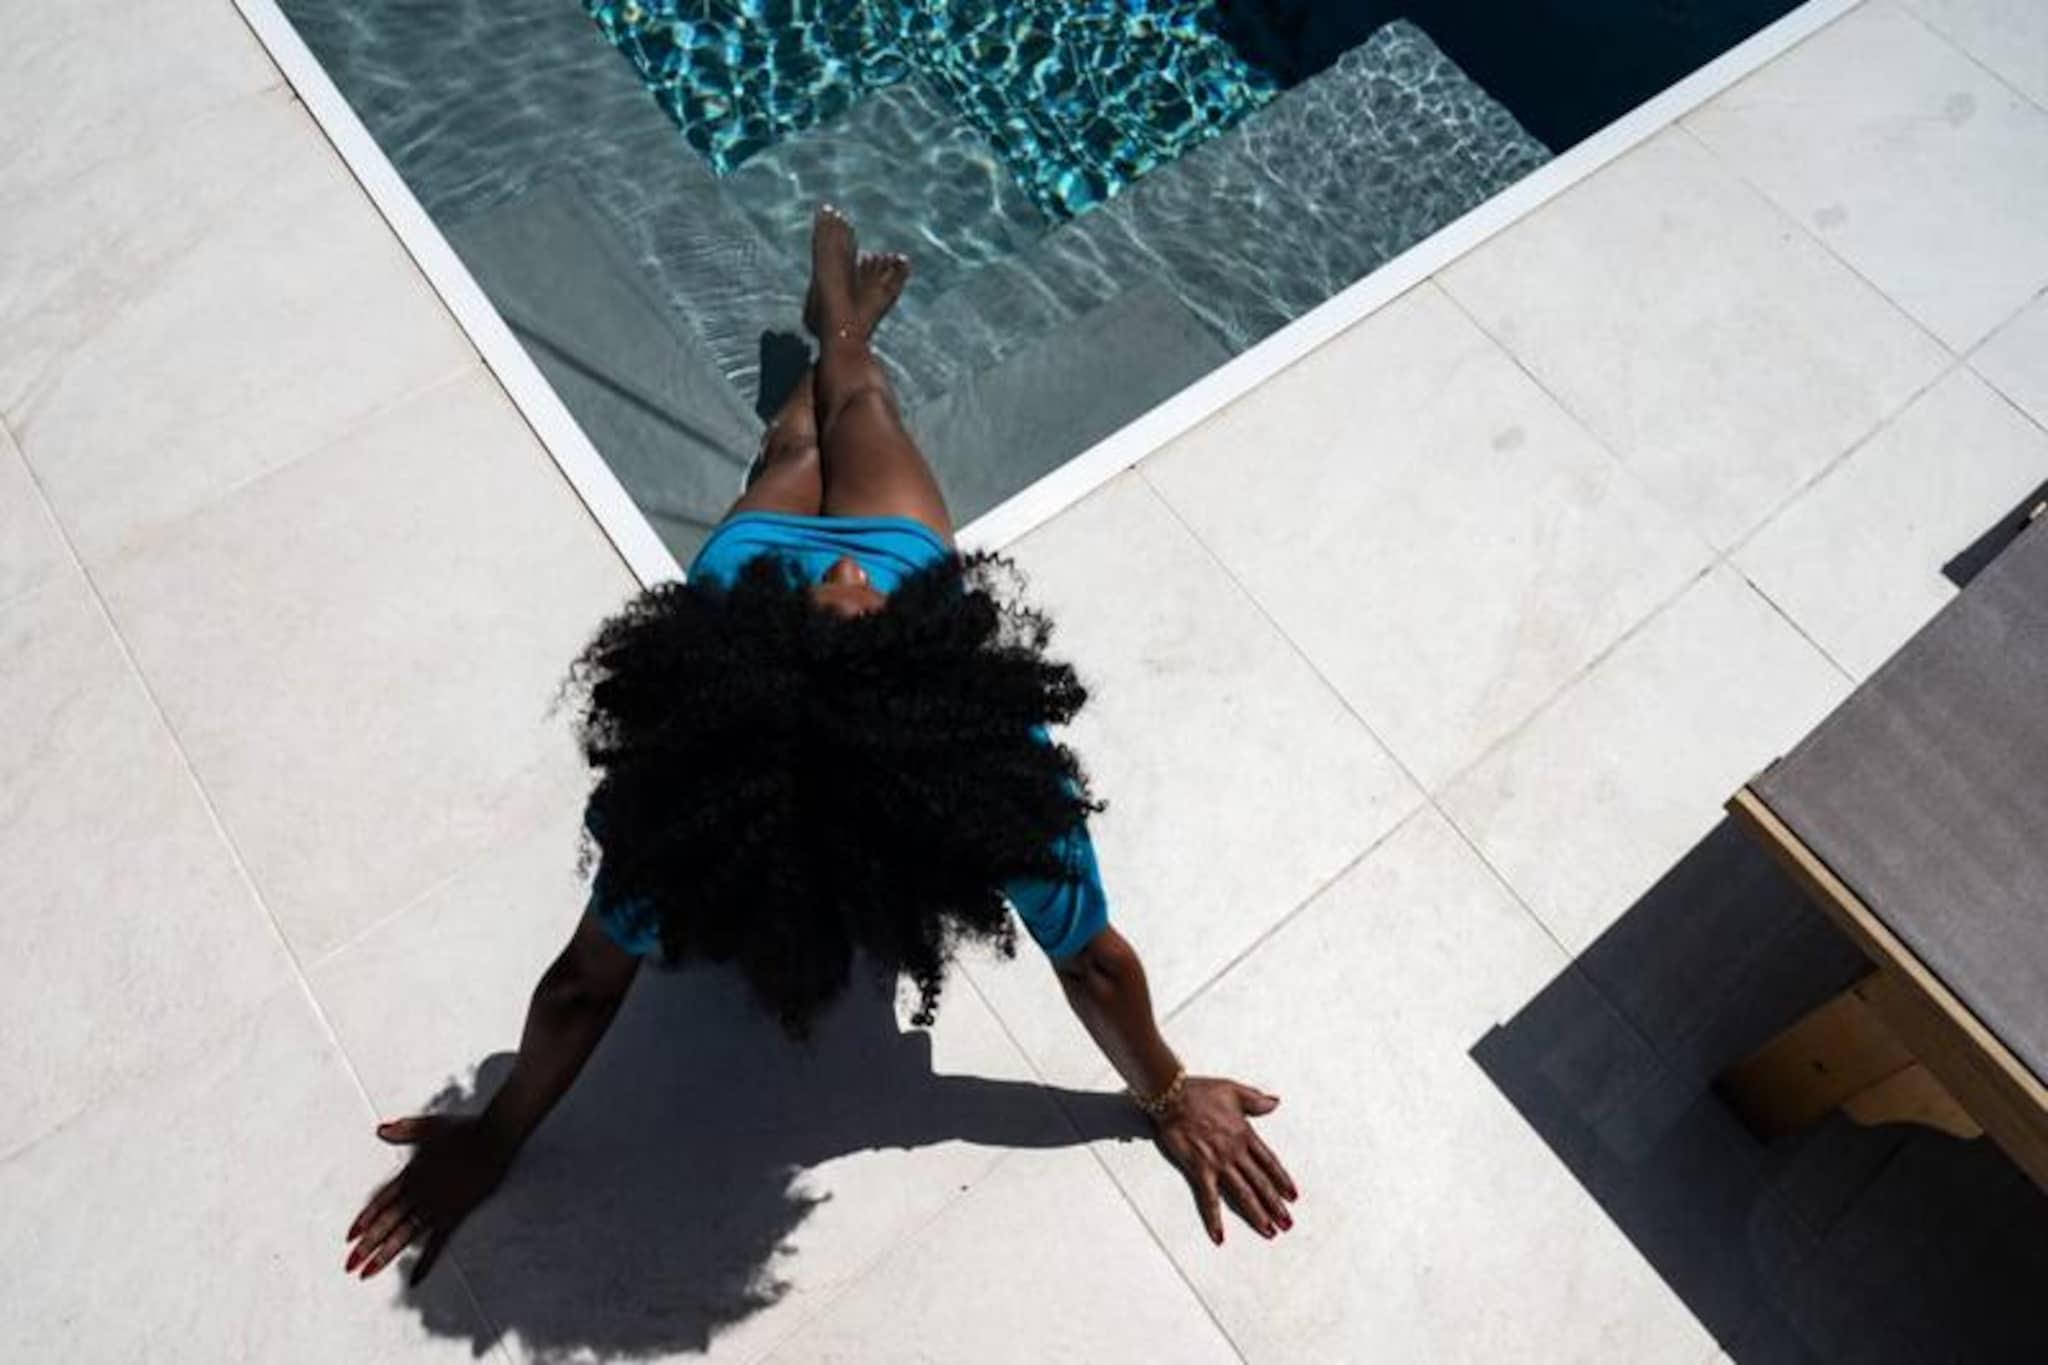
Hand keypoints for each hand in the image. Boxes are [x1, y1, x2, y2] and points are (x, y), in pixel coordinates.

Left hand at [344, 1114, 511, 1284]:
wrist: (492, 1139)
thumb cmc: (464, 1131)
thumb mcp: (429, 1126)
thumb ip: (404, 1130)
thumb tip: (381, 1130)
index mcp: (411, 1174)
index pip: (380, 1202)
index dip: (364, 1220)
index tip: (349, 1237)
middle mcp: (418, 1194)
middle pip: (386, 1224)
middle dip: (365, 1246)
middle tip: (349, 1265)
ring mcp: (435, 1207)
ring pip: (403, 1236)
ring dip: (384, 1256)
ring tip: (367, 1273)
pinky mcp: (453, 1216)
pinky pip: (436, 1244)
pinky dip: (425, 1262)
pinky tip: (415, 1279)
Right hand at [1153, 1077, 1297, 1244]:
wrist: (1172, 1096)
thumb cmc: (1200, 1091)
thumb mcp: (1234, 1090)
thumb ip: (1256, 1100)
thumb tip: (1275, 1102)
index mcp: (1245, 1134)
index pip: (1269, 1162)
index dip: (1282, 1180)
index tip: (1293, 1196)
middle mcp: (1235, 1152)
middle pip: (1260, 1183)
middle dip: (1276, 1205)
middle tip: (1287, 1223)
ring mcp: (1218, 1163)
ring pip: (1242, 1194)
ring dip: (1257, 1214)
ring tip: (1269, 1231)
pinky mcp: (1199, 1169)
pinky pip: (1209, 1199)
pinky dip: (1214, 1219)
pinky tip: (1219, 1236)